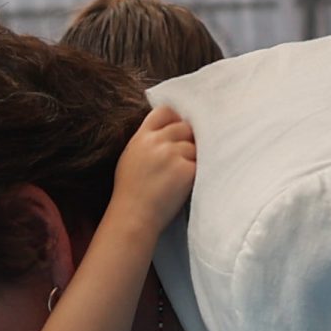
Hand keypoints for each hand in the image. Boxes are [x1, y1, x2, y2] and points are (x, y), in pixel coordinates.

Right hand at [111, 105, 196, 233]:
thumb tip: (168, 131)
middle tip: (182, 161)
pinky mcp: (186, 170)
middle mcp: (156, 142)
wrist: (133, 219)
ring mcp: (172, 154)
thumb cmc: (131, 194)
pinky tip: (186, 185)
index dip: (175, 120)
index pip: (164, 112)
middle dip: (187, 142)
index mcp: (141, 137)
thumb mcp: (130, 158)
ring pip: (195, 146)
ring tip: (180, 178)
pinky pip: (200, 164)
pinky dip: (197, 173)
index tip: (179, 133)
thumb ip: (147, 141)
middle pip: (184, 127)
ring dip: (193, 160)